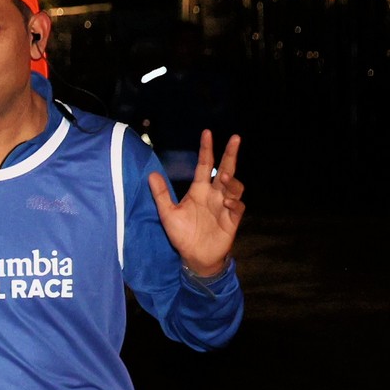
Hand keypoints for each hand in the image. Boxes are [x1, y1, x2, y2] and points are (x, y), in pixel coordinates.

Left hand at [147, 129, 245, 275]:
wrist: (194, 256)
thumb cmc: (182, 235)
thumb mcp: (168, 214)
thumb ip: (161, 194)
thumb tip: (151, 174)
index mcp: (199, 190)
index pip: (205, 165)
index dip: (206, 149)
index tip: (207, 132)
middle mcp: (214, 194)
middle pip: (226, 169)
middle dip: (231, 154)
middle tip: (235, 138)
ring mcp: (225, 205)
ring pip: (235, 186)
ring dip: (231, 180)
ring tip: (223, 177)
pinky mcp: (232, 218)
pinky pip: (238, 206)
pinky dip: (235, 202)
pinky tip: (227, 201)